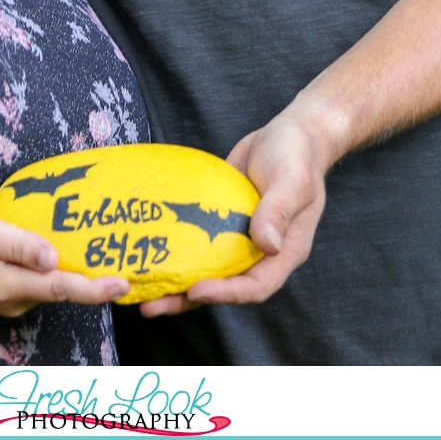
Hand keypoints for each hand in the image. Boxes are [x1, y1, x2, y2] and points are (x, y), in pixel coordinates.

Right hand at [0, 198, 128, 319]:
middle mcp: (12, 298)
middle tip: (127, 259)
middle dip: (94, 276)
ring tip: (106, 248)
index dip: (94, 288)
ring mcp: (9, 296)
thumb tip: (54, 259)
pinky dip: (58, 266)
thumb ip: (19, 244)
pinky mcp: (6, 287)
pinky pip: (40, 279)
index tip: (123, 283)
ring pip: (52, 283)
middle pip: (61, 288)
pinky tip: (70, 246)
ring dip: (77, 269)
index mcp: (6, 285)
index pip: (60, 288)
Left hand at [140, 107, 332, 317]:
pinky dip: (179, 250)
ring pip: (208, 269)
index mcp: (284, 252)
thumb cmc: (297, 157)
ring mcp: (238, 238)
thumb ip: (278, 210)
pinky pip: (200, 241)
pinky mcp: (221, 220)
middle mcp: (259, 253)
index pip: (256, 285)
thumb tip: (265, 244)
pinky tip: (152, 251)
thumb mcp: (292, 181)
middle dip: (190, 298)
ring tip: (143, 294)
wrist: (288, 134)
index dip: (227, 293)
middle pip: (226, 286)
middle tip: (152, 305)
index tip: (197, 291)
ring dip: (178, 282)